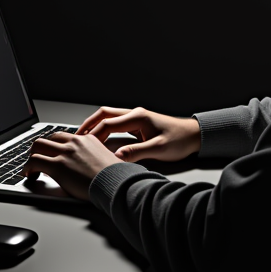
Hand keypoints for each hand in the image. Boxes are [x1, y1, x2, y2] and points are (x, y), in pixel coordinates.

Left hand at [21, 131, 120, 200]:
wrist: (116, 184)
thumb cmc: (115, 177)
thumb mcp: (108, 160)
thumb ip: (96, 158)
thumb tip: (91, 167)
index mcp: (87, 140)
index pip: (64, 137)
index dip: (55, 146)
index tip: (52, 154)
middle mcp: (75, 142)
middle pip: (49, 138)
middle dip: (41, 148)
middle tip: (38, 159)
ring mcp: (65, 152)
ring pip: (38, 146)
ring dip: (32, 156)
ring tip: (31, 167)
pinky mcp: (58, 165)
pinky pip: (34, 161)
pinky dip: (28, 167)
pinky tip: (29, 174)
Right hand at [76, 105, 200, 163]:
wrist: (194, 135)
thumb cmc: (180, 140)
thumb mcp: (158, 149)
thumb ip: (136, 152)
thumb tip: (116, 157)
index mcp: (138, 117)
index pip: (108, 123)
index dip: (95, 134)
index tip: (85, 144)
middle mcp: (135, 114)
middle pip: (104, 114)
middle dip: (89, 124)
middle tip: (76, 135)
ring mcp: (136, 118)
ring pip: (109, 116)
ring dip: (95, 125)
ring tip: (84, 136)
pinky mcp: (138, 124)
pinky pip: (116, 123)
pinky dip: (104, 128)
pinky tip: (100, 138)